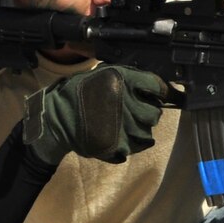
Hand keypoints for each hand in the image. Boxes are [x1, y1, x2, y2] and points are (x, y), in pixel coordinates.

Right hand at [21, 64, 168, 165]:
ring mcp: (122, 127)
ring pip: (147, 134)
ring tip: (123, 125)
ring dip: (139, 130)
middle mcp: (125, 103)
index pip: (157, 85)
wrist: (55, 118)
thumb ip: (129, 78)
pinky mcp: (117, 146)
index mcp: (122, 81)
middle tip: (135, 112)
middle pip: (155, 114)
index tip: (169, 95)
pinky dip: (131, 144)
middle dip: (147, 113)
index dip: (165, 92)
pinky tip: (118, 136)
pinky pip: (136, 147)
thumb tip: (158, 87)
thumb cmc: (80, 93)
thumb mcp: (102, 74)